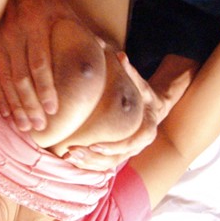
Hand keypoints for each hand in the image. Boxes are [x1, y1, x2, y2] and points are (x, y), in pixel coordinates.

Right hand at [0, 0, 79, 130]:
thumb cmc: (50, 4)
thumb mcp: (69, 15)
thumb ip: (86, 37)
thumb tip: (115, 57)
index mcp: (37, 25)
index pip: (40, 62)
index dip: (46, 88)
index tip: (53, 110)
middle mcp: (15, 34)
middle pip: (21, 76)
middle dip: (29, 105)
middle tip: (39, 127)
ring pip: (5, 80)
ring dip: (14, 106)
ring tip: (23, 127)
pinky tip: (6, 114)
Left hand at [64, 53, 197, 169]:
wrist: (152, 108)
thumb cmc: (144, 94)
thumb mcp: (141, 83)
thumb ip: (131, 72)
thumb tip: (120, 56)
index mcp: (147, 129)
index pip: (131, 143)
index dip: (113, 147)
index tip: (94, 144)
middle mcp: (138, 144)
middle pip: (116, 158)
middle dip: (94, 157)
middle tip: (72, 151)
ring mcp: (128, 152)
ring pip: (108, 164)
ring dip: (88, 163)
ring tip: (68, 156)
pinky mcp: (118, 154)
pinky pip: (103, 164)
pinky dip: (87, 164)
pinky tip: (69, 159)